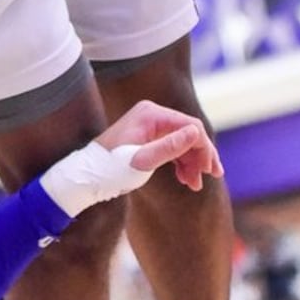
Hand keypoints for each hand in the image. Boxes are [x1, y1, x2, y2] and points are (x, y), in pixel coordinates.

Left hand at [99, 98, 222, 193]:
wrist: (88, 177)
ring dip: (192, 162)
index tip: (210, 171)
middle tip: (211, 177)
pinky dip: (181, 163)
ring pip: (182, 141)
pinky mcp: (148, 137)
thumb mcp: (142, 161)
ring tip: (195, 185)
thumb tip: (196, 132)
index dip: (204, 147)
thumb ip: (169, 147)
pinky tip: (186, 179)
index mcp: (151, 114)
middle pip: (189, 132)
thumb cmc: (111, 169)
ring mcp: (150, 124)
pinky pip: (172, 146)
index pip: (190, 125)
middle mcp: (152, 114)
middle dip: (201, 155)